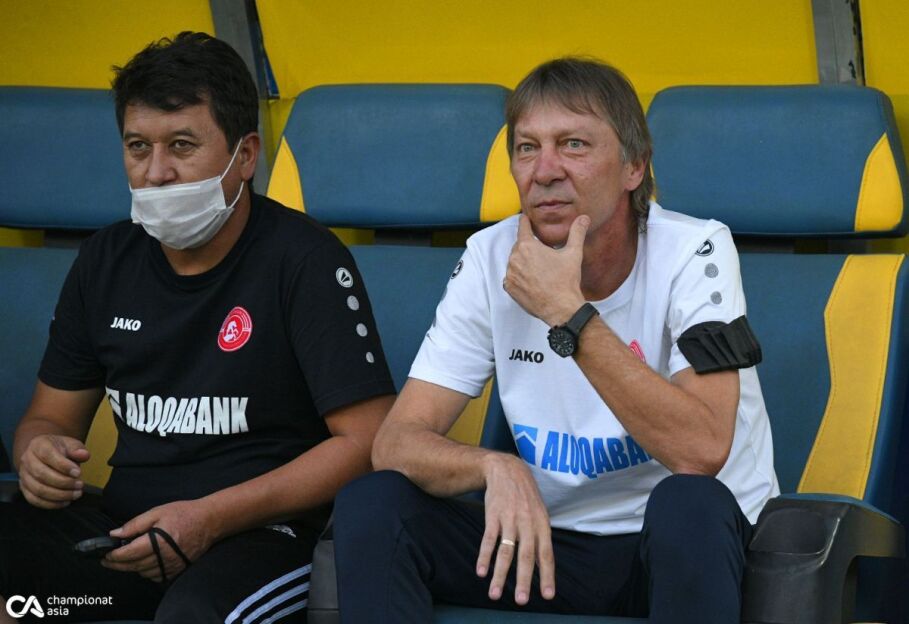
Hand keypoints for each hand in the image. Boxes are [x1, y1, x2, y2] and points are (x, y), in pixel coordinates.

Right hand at [17, 434, 89, 508]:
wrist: (45, 454)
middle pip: (41, 474)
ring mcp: (24, 475)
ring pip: (38, 489)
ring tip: (76, 494)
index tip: (78, 473)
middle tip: (80, 485)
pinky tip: (65, 501)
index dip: (63, 466)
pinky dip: (51, 504)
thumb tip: (83, 455)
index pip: (48, 455)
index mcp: (38, 445)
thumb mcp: (70, 444)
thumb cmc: (59, 449)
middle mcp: (27, 460)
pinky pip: (34, 500)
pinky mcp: (24, 488)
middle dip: (63, 482)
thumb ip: (78, 449)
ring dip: (59, 495)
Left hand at [102, 499, 216, 581]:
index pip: (128, 554)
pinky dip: (145, 572)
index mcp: (157, 541)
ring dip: (131, 568)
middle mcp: (164, 556)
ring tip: (126, 559)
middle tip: (107, 560)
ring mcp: (171, 565)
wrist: (209, 521)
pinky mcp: (177, 569)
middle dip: (117, 564)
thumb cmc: (184, 514)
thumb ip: (135, 524)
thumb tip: (115, 534)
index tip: (104, 554)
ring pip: (142, 573)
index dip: (113, 555)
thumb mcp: (157, 512)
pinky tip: (143, 563)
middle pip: (133, 566)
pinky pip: (155, 576)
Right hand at [476, 454, 554, 604]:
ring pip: (505, 551)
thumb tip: (544, 565)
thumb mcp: (540, 513)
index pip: (546, 554)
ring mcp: (509, 519)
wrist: (506, 469)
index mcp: (542, 524)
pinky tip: (481, 571)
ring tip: (494, 594)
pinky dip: (484, 556)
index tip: (547, 595)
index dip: (547, 575)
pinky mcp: (493, 515)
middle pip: (526, 555)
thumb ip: (541, 537)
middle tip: (521, 600)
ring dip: (499, 574)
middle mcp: (527, 523)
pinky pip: (488, 538)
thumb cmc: (525, 496)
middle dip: (523, 579)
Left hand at [504, 214, 588, 325]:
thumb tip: (584, 218)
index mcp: (527, 246)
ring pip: (515, 262)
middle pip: (519, 246)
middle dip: (529, 247)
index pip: (522, 227)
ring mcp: (510, 274)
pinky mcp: (509, 287)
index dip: (525, 222)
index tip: (525, 219)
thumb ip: (577, 233)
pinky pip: (511, 277)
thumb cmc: (566, 280)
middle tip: (541, 254)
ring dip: (523, 262)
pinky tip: (531, 280)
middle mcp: (515, 258)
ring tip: (539, 270)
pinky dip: (519, 277)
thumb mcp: (573, 253)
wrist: (560, 308)